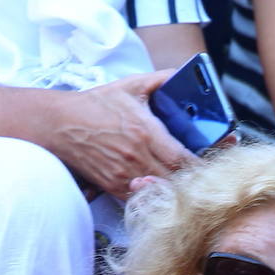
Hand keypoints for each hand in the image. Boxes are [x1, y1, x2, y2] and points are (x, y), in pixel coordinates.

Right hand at [48, 70, 197, 199]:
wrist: (59, 124)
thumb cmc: (95, 105)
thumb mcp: (129, 86)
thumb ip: (159, 80)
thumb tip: (182, 74)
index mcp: (145, 133)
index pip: (183, 159)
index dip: (203, 166)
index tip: (216, 165)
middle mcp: (136, 158)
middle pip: (176, 181)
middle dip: (194, 182)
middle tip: (207, 178)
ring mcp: (124, 176)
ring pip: (161, 194)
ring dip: (176, 192)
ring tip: (189, 186)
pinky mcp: (113, 187)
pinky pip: (142, 200)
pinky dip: (155, 197)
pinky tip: (163, 191)